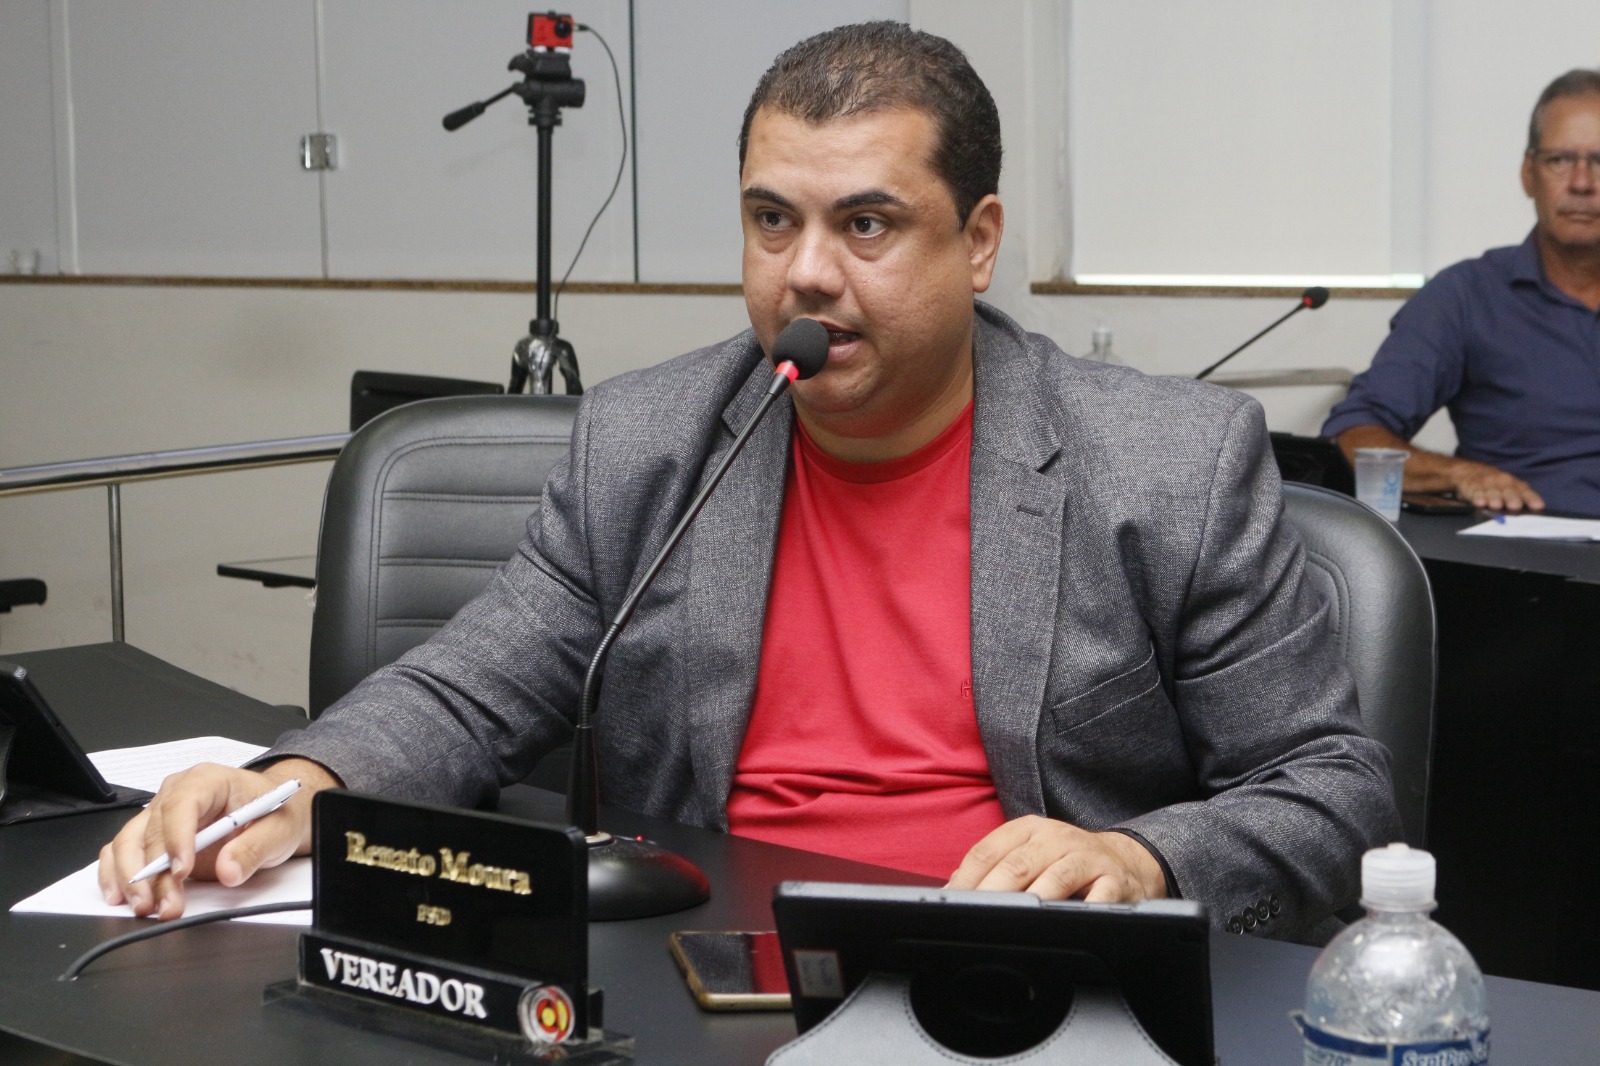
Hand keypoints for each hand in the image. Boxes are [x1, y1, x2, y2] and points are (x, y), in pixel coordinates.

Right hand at [97, 757, 338, 920]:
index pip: (182, 805)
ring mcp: (160, 814)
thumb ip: (255, 848)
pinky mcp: (152, 837)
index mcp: (208, 781)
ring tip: (146, 908)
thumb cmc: (273, 813)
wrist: (272, 815)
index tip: (182, 870)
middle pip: (152, 830)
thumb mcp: (278, 829)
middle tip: (165, 904)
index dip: (177, 838)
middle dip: (154, 872)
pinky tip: (120, 897)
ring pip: (129, 842)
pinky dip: (116, 874)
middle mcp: (176, 793)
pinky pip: (121, 851)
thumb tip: (229, 870)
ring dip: (132, 878)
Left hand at [944, 815, 1166, 902]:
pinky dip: (1083, 910)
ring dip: (1034, 899)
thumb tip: (953, 892)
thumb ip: (994, 869)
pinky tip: (1067, 923)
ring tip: (1014, 919)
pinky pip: (1099, 897)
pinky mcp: (1114, 881)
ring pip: (1056, 878)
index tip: (950, 903)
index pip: (988, 850)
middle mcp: (1056, 838)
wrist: (1126, 861)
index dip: (966, 878)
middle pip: (1016, 864)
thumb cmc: (1065, 861)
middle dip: (991, 892)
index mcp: (1028, 829)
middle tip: (973, 916)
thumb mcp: (1029, 853)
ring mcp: (1086, 858)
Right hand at [1446, 460, 1544, 512]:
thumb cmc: (1495, 485)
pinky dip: (1478, 497)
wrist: (1470, 471)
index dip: (1532, 499)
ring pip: (1492, 491)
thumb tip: (1535, 513)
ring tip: (1496, 505)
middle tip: (1515, 506)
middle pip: (1509, 491)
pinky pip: (1475, 491)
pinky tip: (1480, 503)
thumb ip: (1521, 499)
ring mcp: (1487, 483)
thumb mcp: (1509, 488)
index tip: (1538, 506)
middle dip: (1512, 498)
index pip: (1525, 492)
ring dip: (1494, 498)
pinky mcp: (1472, 485)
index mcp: (1515, 484)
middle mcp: (1502, 482)